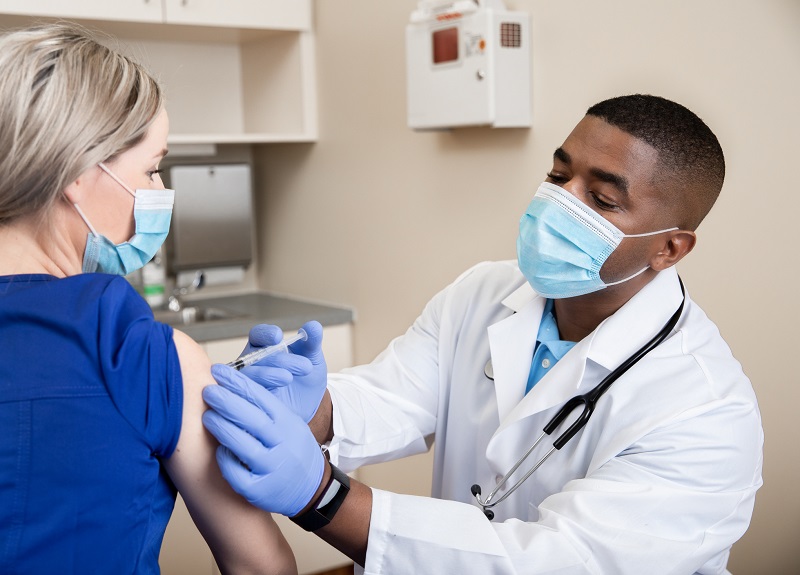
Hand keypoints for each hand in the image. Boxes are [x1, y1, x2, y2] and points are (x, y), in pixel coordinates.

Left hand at [202, 364, 325, 516]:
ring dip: (222, 429)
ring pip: (244, 446)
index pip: (262, 398)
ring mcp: (273, 468)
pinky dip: (226, 461)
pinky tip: (218, 451)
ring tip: (206, 416)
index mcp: (288, 423)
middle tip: (207, 391)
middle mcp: (283, 444)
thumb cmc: (292, 449)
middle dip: (227, 402)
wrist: (312, 487)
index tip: (218, 371)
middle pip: (253, 420)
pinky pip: (238, 474)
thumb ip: (266, 409)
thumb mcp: (289, 423)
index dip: (239, 383)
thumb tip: (232, 386)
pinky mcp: (261, 491)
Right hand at [241, 320, 327, 422]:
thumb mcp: (313, 359)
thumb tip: (314, 325)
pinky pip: (246, 395)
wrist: (310, 409)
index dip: (264, 334)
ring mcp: (249, 383)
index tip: (278, 336)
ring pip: (249, 375)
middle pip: (255, 356)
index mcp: (265, 348)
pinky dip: (258, 392)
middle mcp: (253, 364)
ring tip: (287, 377)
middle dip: (278, 359)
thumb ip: (312, 342)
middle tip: (303, 366)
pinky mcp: (249, 401)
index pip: (257, 336)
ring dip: (267, 374)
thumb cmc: (306, 380)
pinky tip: (274, 393)